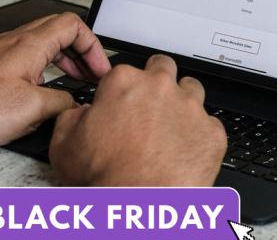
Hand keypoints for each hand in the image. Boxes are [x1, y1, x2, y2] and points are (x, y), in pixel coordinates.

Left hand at [0, 12, 110, 148]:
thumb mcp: (32, 109)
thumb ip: (62, 102)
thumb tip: (73, 103)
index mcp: (29, 44)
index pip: (73, 24)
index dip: (93, 45)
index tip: (99, 69)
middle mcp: (14, 41)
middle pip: (59, 30)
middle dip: (81, 51)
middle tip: (91, 73)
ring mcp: (0, 52)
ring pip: (42, 44)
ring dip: (63, 60)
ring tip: (74, 81)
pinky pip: (25, 58)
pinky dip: (43, 68)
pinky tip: (42, 90)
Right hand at [49, 55, 226, 185]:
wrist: (139, 207)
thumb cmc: (106, 178)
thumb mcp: (64, 144)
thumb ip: (72, 118)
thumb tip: (81, 114)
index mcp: (124, 83)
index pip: (125, 70)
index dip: (122, 89)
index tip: (122, 102)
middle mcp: (160, 88)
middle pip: (164, 68)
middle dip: (157, 81)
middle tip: (149, 105)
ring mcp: (189, 109)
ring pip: (192, 90)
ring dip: (182, 103)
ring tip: (171, 127)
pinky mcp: (212, 133)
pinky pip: (211, 125)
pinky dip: (200, 135)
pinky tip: (186, 150)